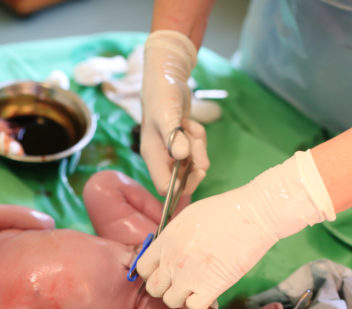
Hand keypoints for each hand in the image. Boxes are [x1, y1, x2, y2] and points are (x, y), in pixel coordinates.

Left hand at [136, 151, 335, 308]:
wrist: (253, 214)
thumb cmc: (224, 210)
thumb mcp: (187, 218)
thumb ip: (172, 238)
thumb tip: (167, 251)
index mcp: (165, 242)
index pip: (143, 269)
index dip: (153, 273)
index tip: (166, 272)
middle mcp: (171, 261)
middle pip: (154, 289)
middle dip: (166, 288)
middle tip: (181, 283)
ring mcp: (189, 276)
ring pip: (171, 301)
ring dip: (182, 298)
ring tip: (196, 288)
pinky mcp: (210, 288)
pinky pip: (193, 307)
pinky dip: (200, 303)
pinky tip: (209, 292)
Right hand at [141, 30, 208, 195]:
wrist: (168, 80)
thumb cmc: (162, 95)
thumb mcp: (167, 114)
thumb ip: (174, 136)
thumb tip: (183, 157)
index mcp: (152, 156)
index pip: (164, 187)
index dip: (180, 186)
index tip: (194, 170)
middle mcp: (162, 158)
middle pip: (183, 181)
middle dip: (195, 164)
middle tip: (198, 146)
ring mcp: (173, 153)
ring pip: (193, 165)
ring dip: (198, 147)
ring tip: (190, 126)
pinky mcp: (183, 145)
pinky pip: (197, 151)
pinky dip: (199, 138)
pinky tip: (190, 124)